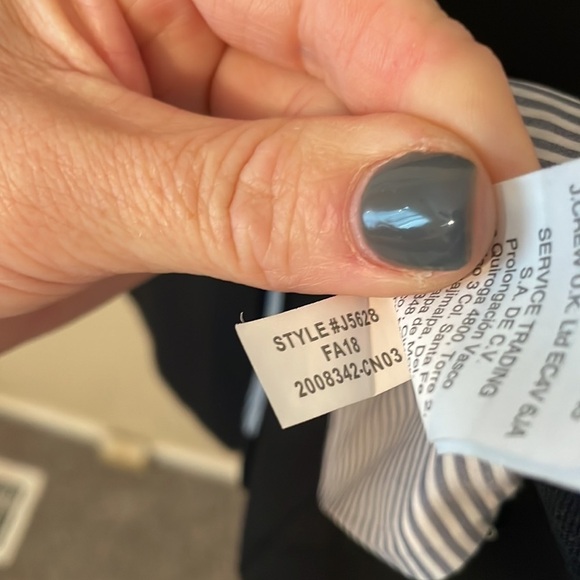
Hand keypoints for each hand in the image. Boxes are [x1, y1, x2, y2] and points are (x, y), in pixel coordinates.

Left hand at [0, 0, 536, 350]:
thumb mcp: (73, 182)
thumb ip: (250, 200)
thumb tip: (410, 213)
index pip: (351, 4)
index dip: (442, 103)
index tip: (490, 207)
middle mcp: (189, 5)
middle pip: (361, 81)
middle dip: (422, 182)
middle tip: (471, 271)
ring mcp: (205, 89)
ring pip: (341, 150)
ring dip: (382, 229)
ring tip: (415, 297)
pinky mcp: (210, 160)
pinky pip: (303, 196)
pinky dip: (338, 248)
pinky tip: (357, 286)